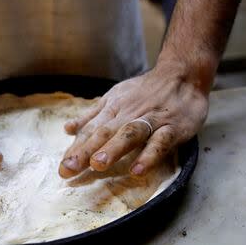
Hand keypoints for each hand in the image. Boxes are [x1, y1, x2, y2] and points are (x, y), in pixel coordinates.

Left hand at [59, 60, 209, 177]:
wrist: (182, 73)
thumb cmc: (146, 90)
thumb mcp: (116, 97)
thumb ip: (93, 115)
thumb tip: (68, 128)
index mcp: (113, 109)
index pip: (91, 131)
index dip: (76, 149)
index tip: (63, 169)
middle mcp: (128, 114)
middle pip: (104, 133)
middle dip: (85, 151)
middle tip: (69, 169)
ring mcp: (151, 120)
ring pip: (129, 134)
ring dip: (113, 149)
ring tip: (97, 165)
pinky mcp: (172, 128)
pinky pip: (160, 142)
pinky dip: (149, 156)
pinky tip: (138, 171)